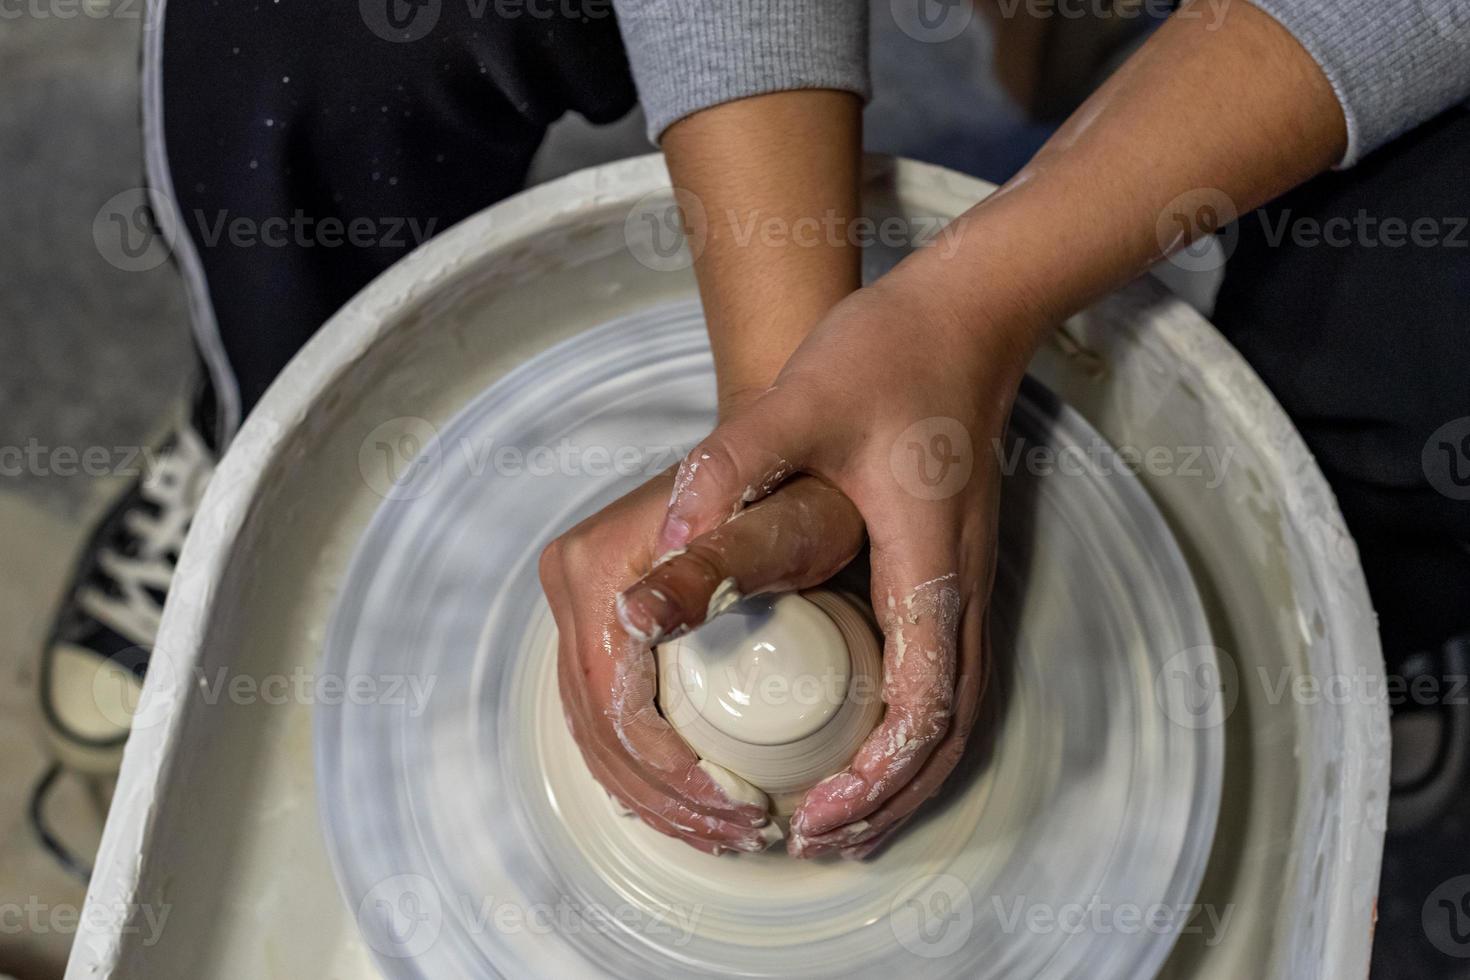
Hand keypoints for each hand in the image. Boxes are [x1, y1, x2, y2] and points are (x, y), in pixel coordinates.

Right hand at [540, 468, 863, 854]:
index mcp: (596, 565)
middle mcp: (571, 582)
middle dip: (668, 799)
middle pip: (598, 727)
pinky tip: (692, 803)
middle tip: (743, 835)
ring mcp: (576, 602)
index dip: (674, 774)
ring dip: (654, 796)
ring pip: (593, 732)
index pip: (619, 704)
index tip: (742, 809)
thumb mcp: (775, 525)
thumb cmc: (797, 490)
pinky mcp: (594, 620)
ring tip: (725, 834)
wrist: (783, 452)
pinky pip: (602, 715)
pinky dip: (642, 770)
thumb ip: (709, 566)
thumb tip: (631, 621)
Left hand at [619, 273, 1040, 857]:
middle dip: (886, 801)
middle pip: (947, 733)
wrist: (960, 313)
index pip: (921, 704)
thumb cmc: (889, 351)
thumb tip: (669, 531)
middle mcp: (957, 586)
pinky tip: (866, 744)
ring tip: (843, 823)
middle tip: (820, 844)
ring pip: (955, 714)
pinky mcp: (949, 569)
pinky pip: (945, 677)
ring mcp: (962, 581)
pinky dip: (910, 734)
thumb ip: (733, 462)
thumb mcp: (802, 396)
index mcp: (927, 561)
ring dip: (902, 778)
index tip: (815, 818)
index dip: (872, 776)